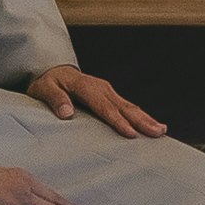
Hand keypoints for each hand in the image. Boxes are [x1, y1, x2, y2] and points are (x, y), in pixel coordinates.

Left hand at [23, 66, 164, 138]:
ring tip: (161, 130)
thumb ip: (55, 99)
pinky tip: (151, 124)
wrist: (53, 71)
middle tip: (157, 132)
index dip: (118, 121)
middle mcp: (101, 87)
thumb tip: (67, 113)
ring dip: (146, 118)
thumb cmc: (47, 83)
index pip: (104, 107)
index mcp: (85, 86)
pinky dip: (141, 116)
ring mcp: (107, 91)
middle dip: (142, 120)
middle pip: (123, 106)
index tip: (131, 133)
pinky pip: (127, 106)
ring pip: (130, 106)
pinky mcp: (110, 95)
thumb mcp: (43, 89)